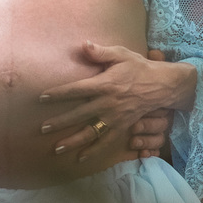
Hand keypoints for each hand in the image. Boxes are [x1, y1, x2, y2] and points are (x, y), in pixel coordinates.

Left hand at [38, 41, 193, 162]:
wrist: (160, 85)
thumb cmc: (138, 67)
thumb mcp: (121, 54)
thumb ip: (100, 52)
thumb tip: (83, 45)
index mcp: (104, 84)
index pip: (76, 90)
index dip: (58, 93)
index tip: (42, 97)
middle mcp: (107, 103)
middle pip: (79, 114)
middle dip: (60, 122)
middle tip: (43, 128)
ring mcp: (114, 118)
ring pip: (90, 132)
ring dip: (73, 141)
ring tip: (57, 148)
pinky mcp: (122, 127)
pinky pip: (106, 141)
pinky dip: (94, 151)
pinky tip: (81, 158)